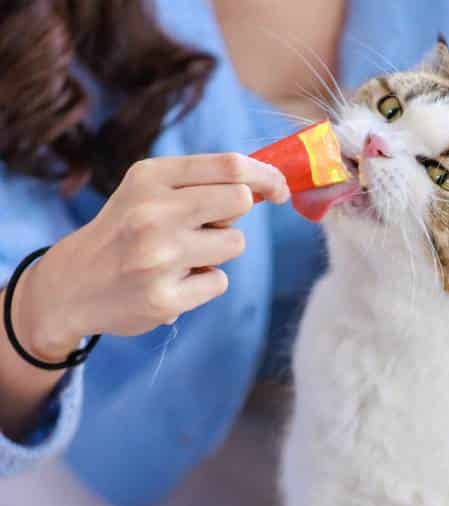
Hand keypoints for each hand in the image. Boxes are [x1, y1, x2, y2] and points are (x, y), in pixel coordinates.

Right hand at [15, 154, 288, 361]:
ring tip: (181, 255)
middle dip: (235, 214)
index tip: (279, 187)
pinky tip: (172, 281)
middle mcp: (153, 213)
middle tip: (211, 224)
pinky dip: (203, 283)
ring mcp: (158, 257)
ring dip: (218, 250)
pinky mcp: (164, 298)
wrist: (71, 284)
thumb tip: (268, 184)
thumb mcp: (149, 190)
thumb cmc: (126, 229)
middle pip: (240, 201)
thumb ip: (202, 182)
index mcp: (150, 177)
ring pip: (234, 243)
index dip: (266, 174)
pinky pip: (219, 281)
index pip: (229, 165)